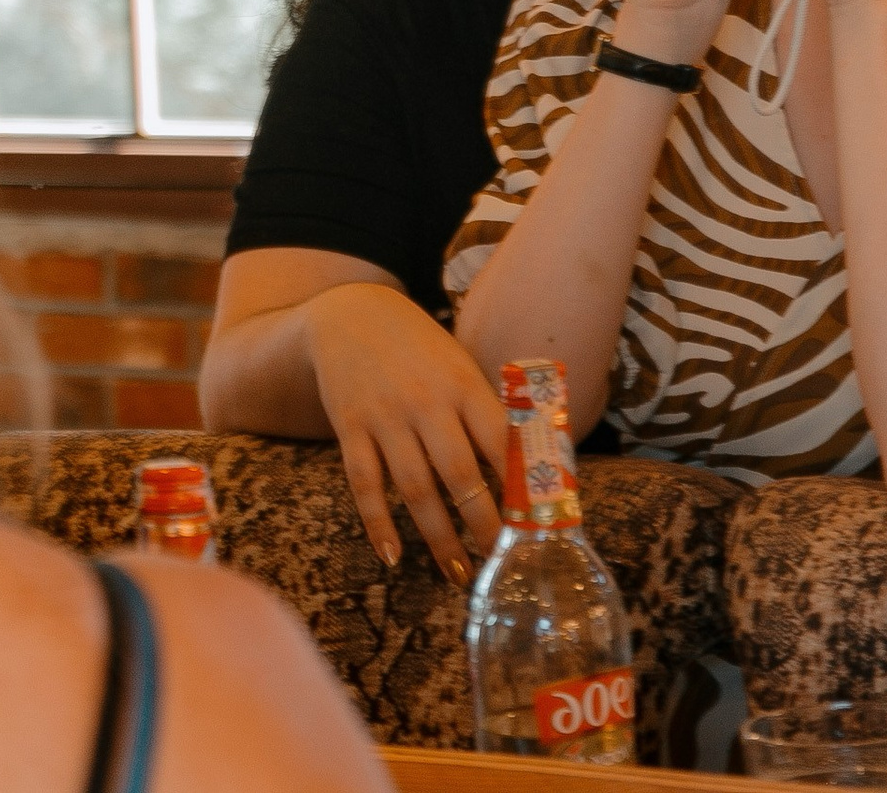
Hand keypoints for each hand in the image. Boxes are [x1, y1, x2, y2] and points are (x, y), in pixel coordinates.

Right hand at [306, 282, 507, 583]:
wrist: (350, 314)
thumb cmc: (420, 348)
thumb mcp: (459, 366)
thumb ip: (484, 411)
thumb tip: (526, 468)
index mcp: (463, 385)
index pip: (499, 442)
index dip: (519, 484)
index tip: (536, 521)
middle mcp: (426, 402)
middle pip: (460, 475)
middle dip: (483, 524)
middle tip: (501, 560)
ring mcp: (385, 417)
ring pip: (414, 488)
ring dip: (438, 536)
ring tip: (457, 572)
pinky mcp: (350, 428)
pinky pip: (364, 483)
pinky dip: (377, 522)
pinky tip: (392, 555)